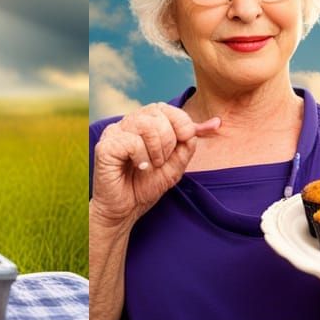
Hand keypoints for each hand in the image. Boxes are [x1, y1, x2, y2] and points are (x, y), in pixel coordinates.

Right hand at [92, 102, 220, 226]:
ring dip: (156, 150)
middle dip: (169, 140)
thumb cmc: (145, 186)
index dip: (182, 122)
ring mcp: (114, 132)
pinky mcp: (105, 146)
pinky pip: (132, 142)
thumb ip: (189, 143)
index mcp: (143, 122)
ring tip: (151, 165)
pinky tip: (139, 167)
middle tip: (161, 161)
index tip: (184, 142)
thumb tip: (215, 123)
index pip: (166, 108)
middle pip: (157, 113)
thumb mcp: (175, 165)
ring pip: (145, 124)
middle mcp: (127, 122)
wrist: (124, 212)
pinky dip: (142, 158)